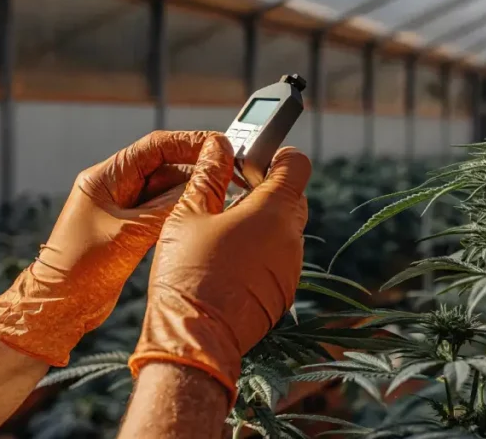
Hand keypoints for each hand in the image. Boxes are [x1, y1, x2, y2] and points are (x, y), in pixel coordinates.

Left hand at [0, 131, 221, 365]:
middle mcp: (113, 189)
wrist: (59, 305)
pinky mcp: (128, 231)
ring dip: (190, 191)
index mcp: (105, 178)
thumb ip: (166, 210)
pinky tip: (203, 214)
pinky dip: (181, 211)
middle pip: (162, 166)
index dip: (188, 142)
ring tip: (222, 192)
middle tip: (229, 170)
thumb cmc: (80, 268)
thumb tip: (200, 187)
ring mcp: (121, 210)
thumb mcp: (129, 235)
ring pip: (165, 190)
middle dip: (195, 167)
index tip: (218, 143)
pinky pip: (161, 212)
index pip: (153, 147)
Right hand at [128, 138, 311, 402]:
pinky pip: (278, 258)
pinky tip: (227, 261)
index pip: (297, 164)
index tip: (250, 161)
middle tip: (229, 192)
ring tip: (221, 230)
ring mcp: (291, 268)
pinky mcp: (283, 292)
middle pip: (292, 196)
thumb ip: (208, 175)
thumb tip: (218, 146)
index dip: (277, 155)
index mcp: (273, 211)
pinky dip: (260, 251)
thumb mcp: (189, 215)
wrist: (193, 340)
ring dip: (261, 222)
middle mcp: (291, 238)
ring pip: (284, 230)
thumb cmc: (188, 274)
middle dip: (265, 188)